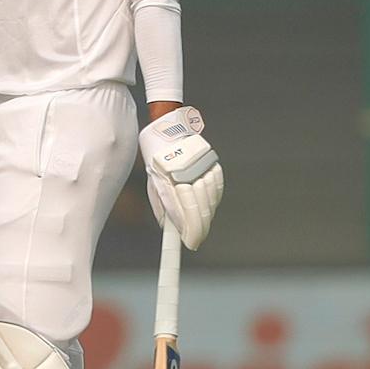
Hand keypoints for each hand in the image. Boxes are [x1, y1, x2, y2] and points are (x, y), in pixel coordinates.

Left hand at [138, 106, 223, 249]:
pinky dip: (213, 201)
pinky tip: (207, 208)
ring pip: (210, 199)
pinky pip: (217, 188)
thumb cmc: (156, 154)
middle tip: (195, 240)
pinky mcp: (212, 161)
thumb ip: (162, 204)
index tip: (189, 243)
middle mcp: (186, 169)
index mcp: (167, 173)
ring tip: (198, 226)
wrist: (168, 125)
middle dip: (198, 229)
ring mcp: (201, 164)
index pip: (182, 208)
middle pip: (199, 207)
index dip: (189, 229)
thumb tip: (169, 228)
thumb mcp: (152, 179)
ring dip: (206, 217)